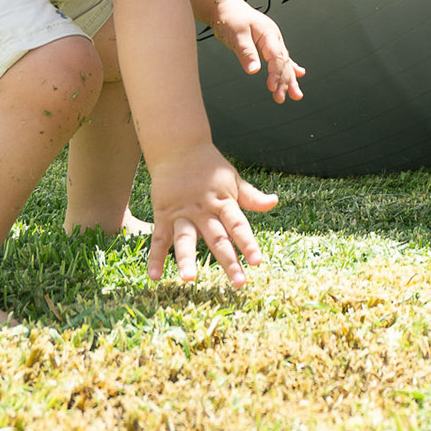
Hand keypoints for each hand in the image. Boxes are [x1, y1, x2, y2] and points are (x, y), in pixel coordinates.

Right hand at [145, 144, 277, 286]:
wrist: (178, 147)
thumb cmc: (210, 166)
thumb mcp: (233, 179)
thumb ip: (252, 196)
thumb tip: (274, 202)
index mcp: (223, 201)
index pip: (238, 226)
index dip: (248, 243)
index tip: (257, 262)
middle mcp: (203, 210)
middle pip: (217, 238)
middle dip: (228, 261)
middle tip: (238, 282)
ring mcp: (182, 213)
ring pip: (184, 239)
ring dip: (186, 259)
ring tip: (189, 279)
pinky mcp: (163, 215)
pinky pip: (159, 238)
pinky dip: (155, 257)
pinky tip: (155, 276)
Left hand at [210, 0, 304, 102]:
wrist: (226, 7)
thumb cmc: (230, 18)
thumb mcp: (236, 35)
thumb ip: (246, 53)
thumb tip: (254, 71)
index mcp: (268, 33)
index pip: (276, 57)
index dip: (275, 73)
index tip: (271, 87)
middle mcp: (274, 38)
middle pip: (283, 63)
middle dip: (284, 81)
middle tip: (282, 98)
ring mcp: (272, 41)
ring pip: (284, 63)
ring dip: (289, 79)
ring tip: (296, 96)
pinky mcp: (267, 45)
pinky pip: (281, 59)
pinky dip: (289, 68)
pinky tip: (299, 75)